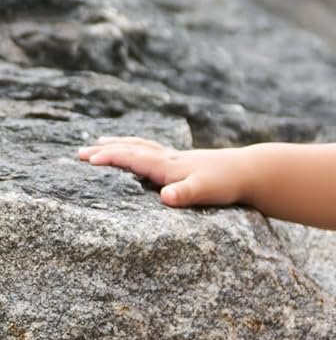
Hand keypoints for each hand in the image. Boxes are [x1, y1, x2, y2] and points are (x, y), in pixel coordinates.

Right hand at [77, 135, 246, 207]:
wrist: (251, 172)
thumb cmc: (228, 184)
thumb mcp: (205, 192)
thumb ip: (185, 194)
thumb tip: (165, 197)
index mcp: (168, 166)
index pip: (133, 159)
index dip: (110, 158)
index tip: (87, 159)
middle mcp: (170, 158)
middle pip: (132, 149)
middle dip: (106, 150)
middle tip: (79, 152)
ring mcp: (177, 158)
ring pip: (142, 146)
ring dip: (120, 144)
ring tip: (101, 142)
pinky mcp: (185, 162)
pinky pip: (153, 150)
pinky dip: (139, 147)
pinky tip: (140, 151)